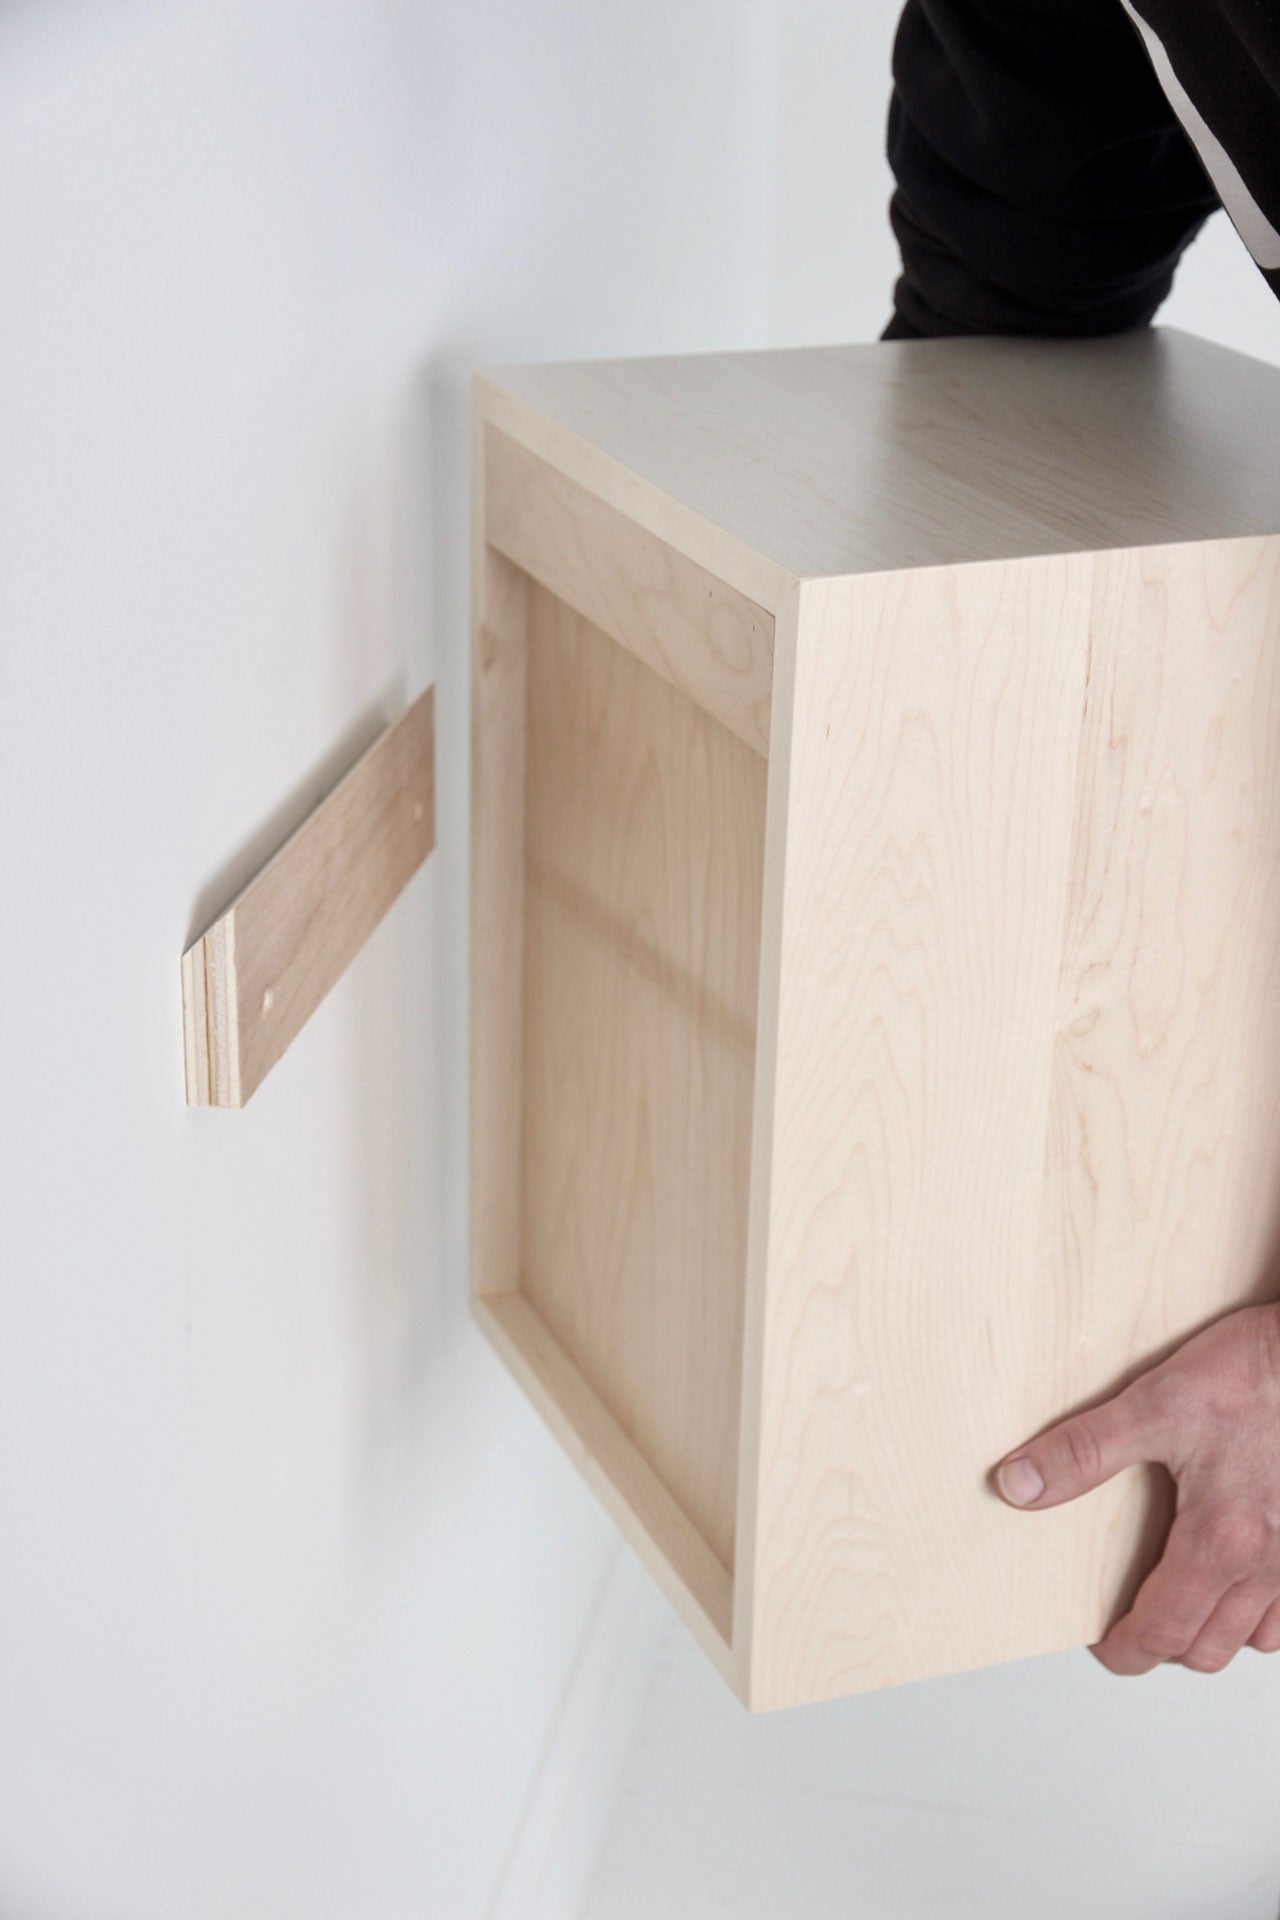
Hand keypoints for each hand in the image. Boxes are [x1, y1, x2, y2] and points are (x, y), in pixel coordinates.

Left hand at [994, 1303, 1279, 1673]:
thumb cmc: (1255, 1375)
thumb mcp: (1154, 1404)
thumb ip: (1083, 1451)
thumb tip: (1019, 1484)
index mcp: (1220, 1542)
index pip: (1162, 1632)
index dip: (1123, 1650)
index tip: (1103, 1646)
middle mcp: (1268, 1566)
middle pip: (1206, 1649)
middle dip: (1162, 1646)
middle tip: (1132, 1622)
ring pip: (1256, 1638)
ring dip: (1214, 1632)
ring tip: (1181, 1602)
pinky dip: (1261, 1613)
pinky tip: (1240, 1580)